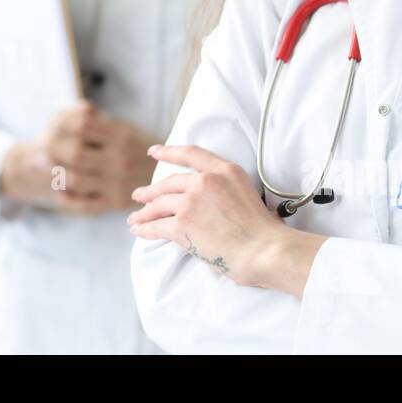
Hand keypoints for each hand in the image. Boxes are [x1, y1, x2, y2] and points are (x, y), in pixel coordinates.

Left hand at [0, 101, 158, 215]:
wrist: (169, 176)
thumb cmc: (136, 147)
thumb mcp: (124, 127)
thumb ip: (97, 119)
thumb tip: (73, 112)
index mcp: (121, 135)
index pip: (82, 125)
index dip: (60, 124)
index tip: (50, 128)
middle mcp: (119, 159)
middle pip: (74, 153)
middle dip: (53, 151)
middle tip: (43, 150)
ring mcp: (117, 183)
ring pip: (75, 180)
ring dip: (56, 174)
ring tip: (49, 168)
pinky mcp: (114, 203)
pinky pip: (83, 204)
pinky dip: (66, 198)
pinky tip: (59, 190)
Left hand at [127, 144, 292, 288]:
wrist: (265, 251)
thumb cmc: (264, 231)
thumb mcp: (249, 194)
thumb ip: (228, 190)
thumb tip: (218, 202)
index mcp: (225, 171)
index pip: (191, 154)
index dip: (169, 152)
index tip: (153, 151)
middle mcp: (205, 181)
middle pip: (169, 183)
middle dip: (150, 191)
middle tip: (139, 195)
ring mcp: (191, 202)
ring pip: (159, 205)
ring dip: (144, 212)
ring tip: (135, 218)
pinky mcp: (182, 225)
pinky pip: (156, 226)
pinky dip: (144, 229)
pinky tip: (138, 230)